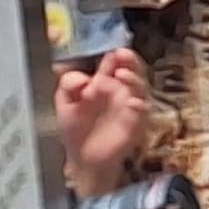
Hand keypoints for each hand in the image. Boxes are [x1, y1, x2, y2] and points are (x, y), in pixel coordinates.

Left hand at [53, 54, 147, 196]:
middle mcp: (120, 90)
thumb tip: (81, 78)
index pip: (112, 63)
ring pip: (141, 86)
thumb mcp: (65, 103)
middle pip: (132, 69)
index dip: (113, 55)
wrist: (83, 158)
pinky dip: (139, 105)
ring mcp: (130, 105)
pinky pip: (143, 111)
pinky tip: (132, 102)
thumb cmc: (76, 128)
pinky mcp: (136, 122)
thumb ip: (69, 85)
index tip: (109, 49)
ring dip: (134, 78)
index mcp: (103, 82)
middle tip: (121, 54)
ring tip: (122, 74)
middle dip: (129, 60)